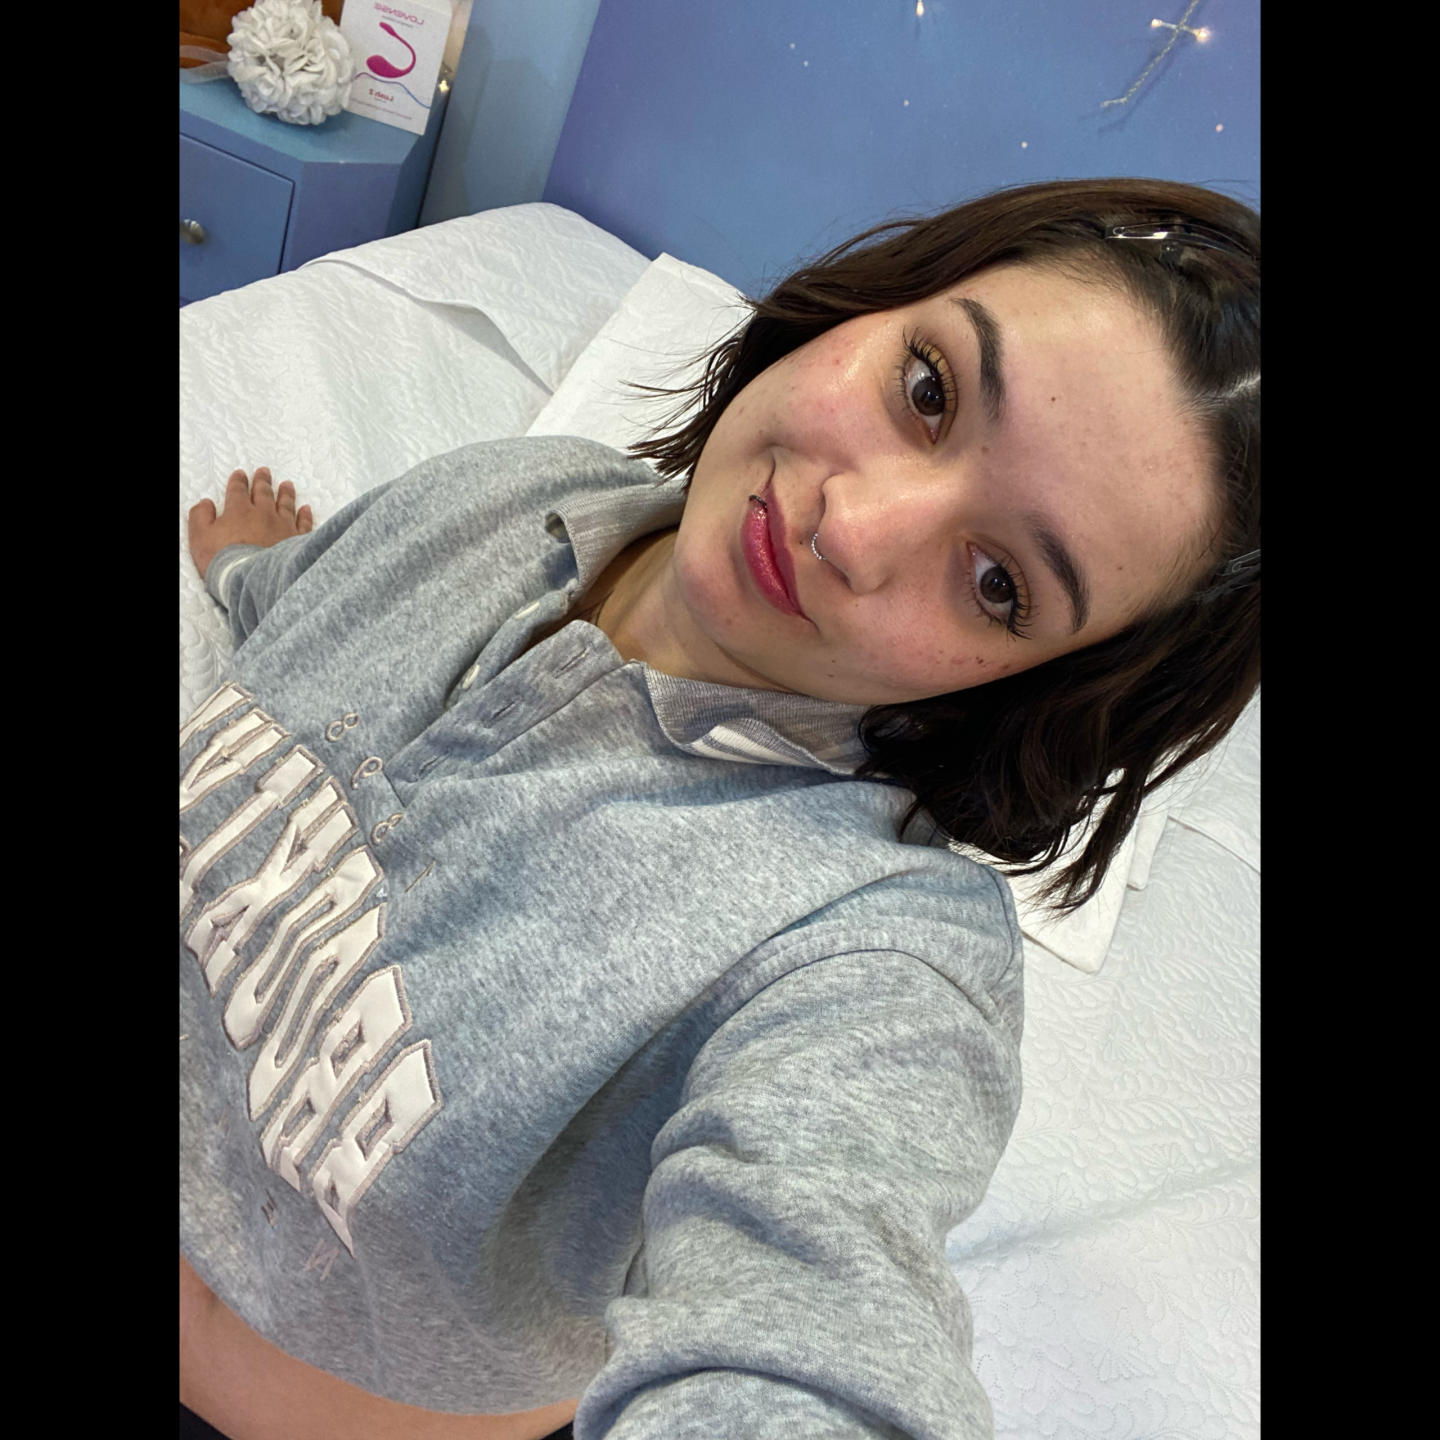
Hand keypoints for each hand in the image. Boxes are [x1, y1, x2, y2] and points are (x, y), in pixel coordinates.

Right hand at [188, 468, 313, 581]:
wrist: (254, 580)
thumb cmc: (225, 560)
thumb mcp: (200, 538)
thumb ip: (200, 517)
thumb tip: (205, 503)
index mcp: (239, 511)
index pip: (238, 491)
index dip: (238, 481)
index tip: (240, 474)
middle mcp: (263, 514)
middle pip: (263, 493)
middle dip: (262, 481)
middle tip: (265, 471)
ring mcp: (283, 526)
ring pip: (285, 504)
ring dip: (286, 493)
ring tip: (287, 484)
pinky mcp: (297, 541)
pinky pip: (303, 524)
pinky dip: (305, 515)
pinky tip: (307, 509)